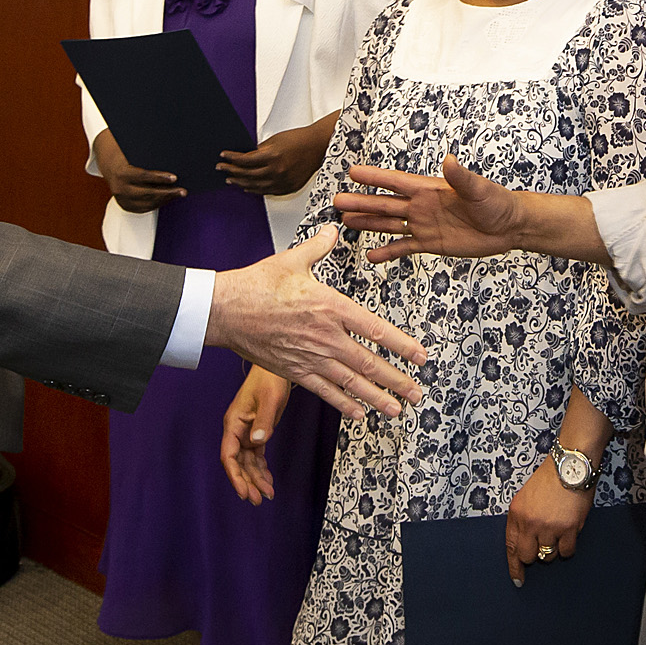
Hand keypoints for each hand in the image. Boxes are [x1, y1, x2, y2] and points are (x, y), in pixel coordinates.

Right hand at [95, 128, 182, 211]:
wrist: (111, 167)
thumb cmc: (127, 158)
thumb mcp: (135, 154)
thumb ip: (148, 158)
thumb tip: (171, 158)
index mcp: (122, 173)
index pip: (143, 176)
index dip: (160, 178)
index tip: (174, 178)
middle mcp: (120, 188)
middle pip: (147, 193)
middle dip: (167, 192)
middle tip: (182, 191)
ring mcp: (122, 199)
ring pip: (148, 203)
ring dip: (165, 199)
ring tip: (178, 194)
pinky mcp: (126, 206)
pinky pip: (145, 208)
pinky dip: (158, 203)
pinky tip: (168, 198)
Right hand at [206, 226, 427, 418]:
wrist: (225, 310)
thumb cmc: (256, 285)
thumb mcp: (292, 260)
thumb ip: (319, 248)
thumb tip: (332, 231)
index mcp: (331, 307)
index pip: (376, 329)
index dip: (402, 345)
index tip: (420, 356)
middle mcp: (326, 336)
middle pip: (370, 363)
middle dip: (397, 380)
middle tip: (417, 393)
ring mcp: (311, 357)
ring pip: (351, 382)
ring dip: (377, 398)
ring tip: (396, 409)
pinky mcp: (294, 371)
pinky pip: (324, 391)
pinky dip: (343, 403)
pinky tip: (359, 413)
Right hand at [220, 366, 293, 503]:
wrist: (275, 369)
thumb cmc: (269, 379)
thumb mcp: (269, 400)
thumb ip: (263, 421)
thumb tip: (257, 442)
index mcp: (233, 423)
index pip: (228, 455)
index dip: (234, 476)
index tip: (243, 491)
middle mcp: (237, 430)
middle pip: (237, 463)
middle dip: (246, 482)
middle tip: (256, 499)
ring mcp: (246, 432)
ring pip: (247, 462)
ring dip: (255, 479)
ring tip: (265, 494)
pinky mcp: (257, 432)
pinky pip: (256, 456)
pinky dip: (261, 469)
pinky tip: (267, 481)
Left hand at [221, 117, 333, 195]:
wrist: (318, 146)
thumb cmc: (299, 140)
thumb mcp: (275, 140)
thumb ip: (259, 151)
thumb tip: (245, 157)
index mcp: (272, 156)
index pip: (244, 160)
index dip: (231, 159)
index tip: (223, 157)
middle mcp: (277, 171)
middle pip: (247, 174)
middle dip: (231, 171)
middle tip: (222, 169)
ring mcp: (283, 181)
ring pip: (255, 186)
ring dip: (240, 182)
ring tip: (231, 179)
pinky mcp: (288, 187)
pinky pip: (267, 192)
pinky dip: (255, 190)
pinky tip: (248, 187)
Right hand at [333, 156, 529, 262]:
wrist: (509, 227)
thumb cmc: (497, 202)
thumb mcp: (479, 189)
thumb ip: (461, 177)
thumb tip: (450, 160)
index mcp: (430, 189)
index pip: (396, 182)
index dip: (375, 177)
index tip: (352, 172)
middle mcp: (422, 206)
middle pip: (385, 203)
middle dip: (362, 202)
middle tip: (337, 201)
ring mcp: (425, 224)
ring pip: (390, 224)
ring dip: (369, 223)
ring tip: (346, 222)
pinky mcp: (432, 243)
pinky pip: (405, 247)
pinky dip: (388, 251)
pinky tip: (372, 254)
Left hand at [505, 455, 593, 585]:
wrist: (570, 466)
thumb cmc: (550, 479)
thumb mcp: (525, 498)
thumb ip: (522, 520)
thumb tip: (525, 544)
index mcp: (516, 514)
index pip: (511, 547)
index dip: (514, 567)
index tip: (517, 579)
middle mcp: (530, 523)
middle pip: (528, 556)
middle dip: (535, 555)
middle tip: (543, 546)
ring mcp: (549, 527)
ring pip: (548, 556)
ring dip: (553, 549)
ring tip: (558, 532)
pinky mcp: (568, 529)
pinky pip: (567, 551)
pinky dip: (568, 547)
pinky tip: (569, 534)